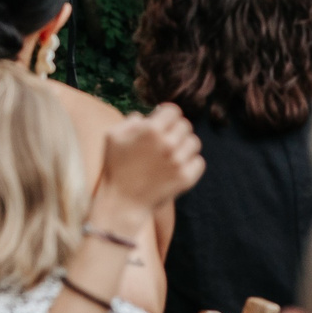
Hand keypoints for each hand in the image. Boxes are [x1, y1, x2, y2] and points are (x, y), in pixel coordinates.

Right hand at [93, 103, 203, 220]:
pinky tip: (177, 166)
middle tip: (166, 139)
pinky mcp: (186, 178)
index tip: (163, 121)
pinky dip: (190, 162)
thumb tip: (147, 116)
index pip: (174, 111)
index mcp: (151, 130)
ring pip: (194, 142)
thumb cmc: (115, 167)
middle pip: (185, 125)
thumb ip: (131, 120)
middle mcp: (168, 144)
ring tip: (172, 153)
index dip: (167, 115)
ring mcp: (179, 162)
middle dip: (175, 129)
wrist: (122, 201)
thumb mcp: (112, 136)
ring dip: (184, 145)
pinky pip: (199, 162)